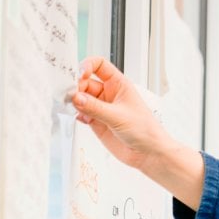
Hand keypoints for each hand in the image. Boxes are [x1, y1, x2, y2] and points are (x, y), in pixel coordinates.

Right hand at [72, 56, 170, 170]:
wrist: (148, 153)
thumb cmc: (145, 130)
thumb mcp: (119, 116)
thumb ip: (96, 108)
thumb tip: (76, 98)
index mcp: (119, 84)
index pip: (100, 65)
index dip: (87, 65)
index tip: (80, 75)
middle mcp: (109, 94)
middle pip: (85, 82)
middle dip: (76, 87)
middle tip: (70, 96)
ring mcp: (101, 108)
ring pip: (80, 97)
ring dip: (73, 100)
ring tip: (71, 106)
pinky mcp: (96, 122)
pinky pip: (80, 113)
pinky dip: (75, 113)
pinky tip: (78, 117)